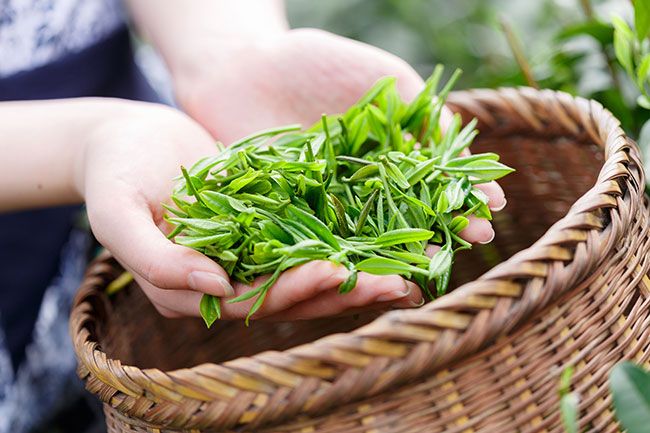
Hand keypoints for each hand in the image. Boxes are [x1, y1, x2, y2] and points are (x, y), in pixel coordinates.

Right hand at [80, 101, 422, 319]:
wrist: (129, 138)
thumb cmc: (115, 171)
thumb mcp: (116, 212)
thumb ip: (154, 258)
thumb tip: (216, 288)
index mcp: (190, 290)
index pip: (252, 300)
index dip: (296, 289)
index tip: (341, 272)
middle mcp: (227, 282)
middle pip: (293, 296)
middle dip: (345, 291)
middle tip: (400, 285)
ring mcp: (249, 257)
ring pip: (309, 275)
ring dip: (358, 277)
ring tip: (409, 276)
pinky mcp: (266, 229)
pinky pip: (310, 242)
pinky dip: (346, 245)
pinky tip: (385, 244)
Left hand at [174, 29, 504, 245]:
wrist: (241, 67)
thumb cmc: (313, 64)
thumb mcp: (379, 76)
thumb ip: (419, 110)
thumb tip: (462, 146)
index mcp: (388, 161)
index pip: (434, 184)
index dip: (464, 194)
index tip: (494, 207)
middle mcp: (363, 192)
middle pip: (409, 216)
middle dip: (445, 229)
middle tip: (477, 239)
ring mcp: (326, 210)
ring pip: (368, 240)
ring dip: (401, 254)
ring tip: (432, 266)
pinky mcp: (286, 222)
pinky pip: (316, 245)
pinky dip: (342, 262)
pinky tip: (367, 273)